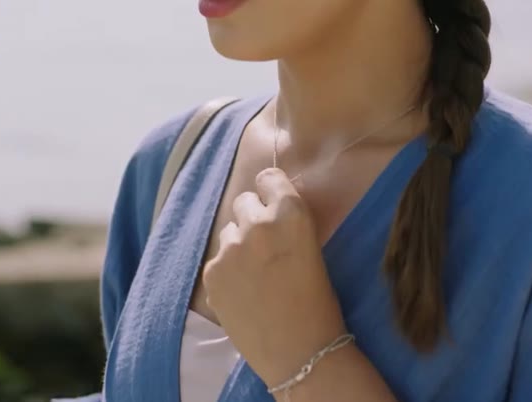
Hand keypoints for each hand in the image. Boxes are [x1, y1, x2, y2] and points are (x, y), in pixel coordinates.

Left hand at [202, 168, 347, 386]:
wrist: (301, 352)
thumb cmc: (319, 303)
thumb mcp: (311, 249)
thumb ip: (287, 224)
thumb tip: (268, 210)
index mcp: (291, 214)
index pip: (268, 178)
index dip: (271, 192)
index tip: (273, 205)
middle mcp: (258, 223)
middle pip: (244, 201)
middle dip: (252, 218)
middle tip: (264, 246)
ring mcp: (230, 248)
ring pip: (228, 231)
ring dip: (238, 245)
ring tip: (254, 275)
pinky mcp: (212, 272)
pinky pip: (217, 259)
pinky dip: (227, 271)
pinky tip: (243, 293)